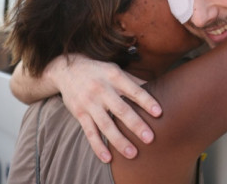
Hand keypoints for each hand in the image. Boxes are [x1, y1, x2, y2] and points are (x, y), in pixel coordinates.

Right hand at [47, 54, 161, 162]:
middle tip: (149, 138)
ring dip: (119, 141)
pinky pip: (90, 133)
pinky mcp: (80, 114)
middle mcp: (102, 90)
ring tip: (132, 153)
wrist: (67, 70)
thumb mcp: (115, 70)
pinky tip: (108, 158)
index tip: (159, 113)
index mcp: (114, 76)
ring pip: (106, 125)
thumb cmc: (99, 71)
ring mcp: (90, 103)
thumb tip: (156, 88)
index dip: (147, 101)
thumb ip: (134, 81)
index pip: (134, 91)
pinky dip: (98, 146)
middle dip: (136, 125)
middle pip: (121, 110)